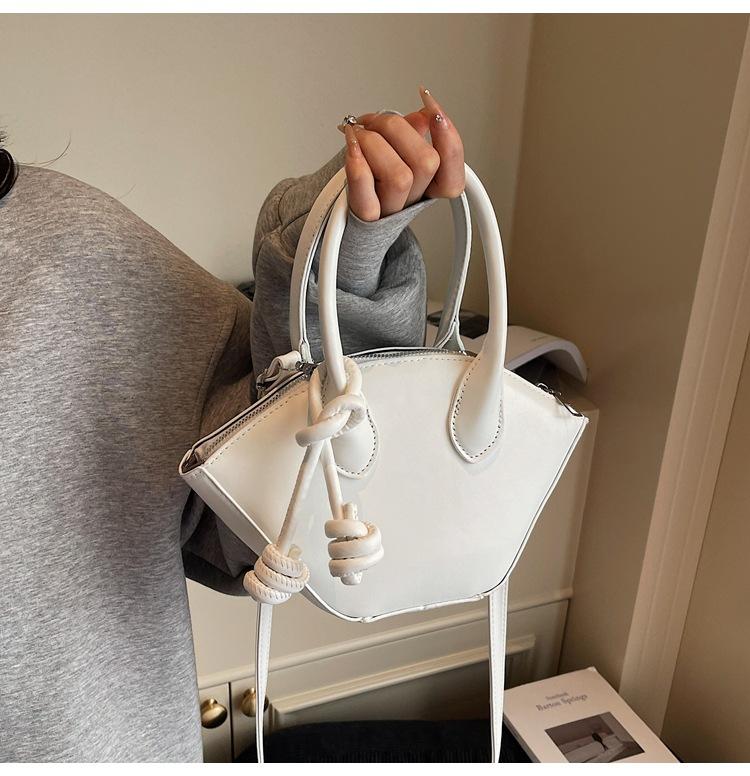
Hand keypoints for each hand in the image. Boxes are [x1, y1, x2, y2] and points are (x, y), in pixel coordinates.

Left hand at [339, 86, 464, 221]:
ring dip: (374, 143)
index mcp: (427, 186)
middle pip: (426, 164)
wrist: (339, 209)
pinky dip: (358, 166)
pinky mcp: (363, 217)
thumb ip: (410, 134)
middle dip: (397, 128)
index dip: (450, 138)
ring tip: (356, 133)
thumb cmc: (367, 179)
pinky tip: (351, 146)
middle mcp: (412, 200)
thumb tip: (424, 116)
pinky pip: (366, 196)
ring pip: (400, 177)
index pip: (454, 171)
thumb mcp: (394, 152)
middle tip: (372, 121)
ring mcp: (389, 211)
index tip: (430, 106)